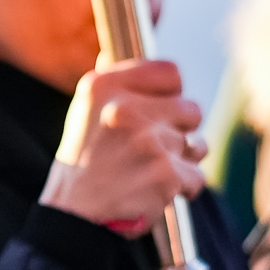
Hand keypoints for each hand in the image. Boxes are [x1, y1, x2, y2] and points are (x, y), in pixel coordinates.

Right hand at [38, 59, 204, 234]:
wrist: (73, 216)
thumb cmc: (83, 163)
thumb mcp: (85, 112)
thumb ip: (112, 84)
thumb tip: (123, 54)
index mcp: (105, 86)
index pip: (170, 72)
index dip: (172, 94)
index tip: (159, 111)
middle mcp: (125, 109)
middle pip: (191, 108)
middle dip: (179, 131)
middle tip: (151, 148)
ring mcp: (147, 142)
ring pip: (196, 144)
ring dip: (181, 161)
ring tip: (149, 170)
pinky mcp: (165, 174)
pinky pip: (196, 175)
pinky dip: (182, 188)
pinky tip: (154, 190)